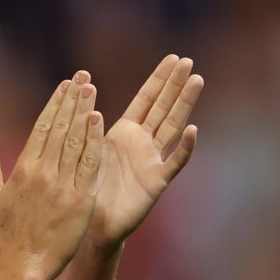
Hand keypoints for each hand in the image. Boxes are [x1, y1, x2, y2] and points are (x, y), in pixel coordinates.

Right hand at [0, 72, 103, 277]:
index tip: (66, 85)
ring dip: (84, 113)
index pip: (42, 128)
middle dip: (73, 100)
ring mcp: (62, 185)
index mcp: (23, 169)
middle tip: (84, 78)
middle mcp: (43, 173)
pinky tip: (100, 122)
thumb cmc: (9, 233)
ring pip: (75, 141)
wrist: (26, 263)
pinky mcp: (80, 200)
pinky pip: (89, 165)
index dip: (55, 104)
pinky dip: (94, 142)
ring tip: (93, 90)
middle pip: (60, 128)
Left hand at [88, 55, 203, 250]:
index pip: (146, 99)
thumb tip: (83, 91)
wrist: (91, 222)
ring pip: (173, 128)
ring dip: (184, 105)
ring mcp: (152, 161)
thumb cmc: (87, 186)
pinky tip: (194, 132)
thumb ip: (90, 125)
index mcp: (124, 132)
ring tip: (196, 81)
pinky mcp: (156, 181)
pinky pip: (173, 163)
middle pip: (163, 108)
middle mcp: (143, 143)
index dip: (159, 79)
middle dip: (175, 84)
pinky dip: (184, 148)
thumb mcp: (88, 150)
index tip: (173, 57)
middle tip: (189, 61)